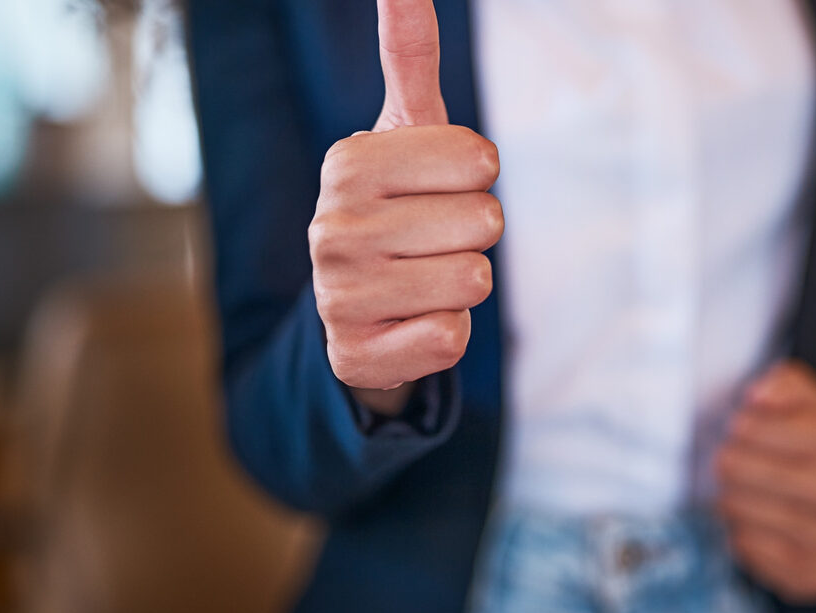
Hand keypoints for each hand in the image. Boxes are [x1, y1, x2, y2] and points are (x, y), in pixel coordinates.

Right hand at [310, 0, 501, 404]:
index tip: (439, 187)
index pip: (480, 160)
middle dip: (473, 235)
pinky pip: (452, 338)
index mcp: (347, 163)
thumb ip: (410, 54)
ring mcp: (336, 296)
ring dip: (462, 284)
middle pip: (485, 223)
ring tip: (419, 278)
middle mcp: (330, 227)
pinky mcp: (355, 355)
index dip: (477, 178)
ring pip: (474, 283)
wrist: (361, 306)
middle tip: (431, 239)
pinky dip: (445, 333)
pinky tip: (408, 322)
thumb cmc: (399, 205)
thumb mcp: (406, 129)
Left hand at [716, 361, 815, 602]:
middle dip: (729, 460)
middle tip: (731, 459)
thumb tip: (757, 394)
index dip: (742, 425)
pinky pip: (745, 546)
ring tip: (741, 489)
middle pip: (742, 468)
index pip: (761, 427)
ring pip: (738, 508)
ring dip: (730, 495)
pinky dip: (740, 530)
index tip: (740, 426)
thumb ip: (787, 384)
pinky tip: (754, 521)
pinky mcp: (811, 576)